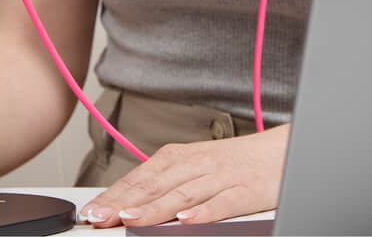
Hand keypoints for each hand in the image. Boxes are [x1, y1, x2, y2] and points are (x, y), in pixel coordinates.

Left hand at [79, 123, 289, 227]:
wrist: (280, 152)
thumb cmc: (234, 163)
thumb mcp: (196, 167)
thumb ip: (166, 183)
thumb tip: (129, 202)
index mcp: (181, 156)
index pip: (141, 177)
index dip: (115, 194)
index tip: (92, 211)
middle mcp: (197, 163)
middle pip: (157, 184)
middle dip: (125, 202)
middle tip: (99, 218)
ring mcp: (221, 177)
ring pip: (183, 193)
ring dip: (156, 207)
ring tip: (132, 220)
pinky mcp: (245, 191)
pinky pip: (223, 202)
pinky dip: (205, 211)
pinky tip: (188, 220)